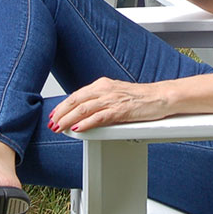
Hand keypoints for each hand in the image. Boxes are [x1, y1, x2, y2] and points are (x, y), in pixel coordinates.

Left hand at [47, 77, 170, 132]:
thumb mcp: (115, 95)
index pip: (76, 95)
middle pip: (76, 101)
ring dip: (68, 119)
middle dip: (61, 113)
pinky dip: (87, 123)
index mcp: (102, 85)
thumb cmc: (140, 98)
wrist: (160, 97)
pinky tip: (78, 128)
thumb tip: (84, 112)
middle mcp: (105, 90)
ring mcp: (112, 100)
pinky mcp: (120, 110)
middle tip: (52, 123)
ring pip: (84, 109)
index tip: (54, 114)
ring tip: (60, 127)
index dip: (62, 106)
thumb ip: (100, 101)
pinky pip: (99, 117)